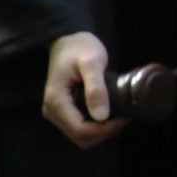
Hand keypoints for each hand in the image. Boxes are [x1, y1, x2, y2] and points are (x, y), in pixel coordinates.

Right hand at [43, 31, 126, 148]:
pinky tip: (110, 115)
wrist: (68, 40)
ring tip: (119, 116)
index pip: (80, 130)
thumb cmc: (79, 47)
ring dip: (101, 132)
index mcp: (57, 101)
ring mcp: (57, 112)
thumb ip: (96, 88)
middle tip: (124, 117)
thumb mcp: (92, 62)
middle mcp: (53, 111)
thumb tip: (102, 116)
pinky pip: (80, 127)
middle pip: (80, 137)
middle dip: (104, 133)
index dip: (104, 130)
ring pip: (80, 135)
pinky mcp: (64, 110)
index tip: (123, 118)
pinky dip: (96, 127)